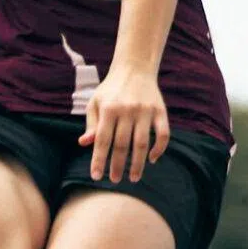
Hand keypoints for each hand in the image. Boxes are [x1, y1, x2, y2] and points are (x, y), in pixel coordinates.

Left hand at [78, 65, 169, 182]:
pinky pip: (163, 134)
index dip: (99, 160)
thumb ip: (91, 124)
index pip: (102, 140)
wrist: (134, 68)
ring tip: (134, 178)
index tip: (96, 177)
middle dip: (118, 165)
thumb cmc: (111, 89)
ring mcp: (145, 111)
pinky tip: (152, 159)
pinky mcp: (160, 111)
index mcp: (108, 109)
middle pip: (122, 145)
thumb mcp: (96, 102)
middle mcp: (127, 110)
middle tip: (115, 180)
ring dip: (138, 163)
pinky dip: (159, 148)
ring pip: (142, 143)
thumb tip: (84, 144)